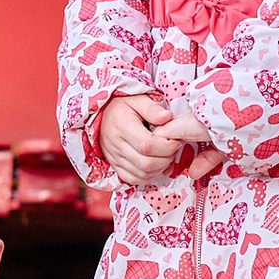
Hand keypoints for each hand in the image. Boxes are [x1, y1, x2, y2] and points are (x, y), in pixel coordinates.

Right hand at [96, 92, 219, 187]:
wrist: (102, 114)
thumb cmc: (122, 105)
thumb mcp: (137, 98)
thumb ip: (152, 108)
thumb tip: (168, 118)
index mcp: (122, 126)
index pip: (147, 145)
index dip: (167, 146)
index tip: (176, 139)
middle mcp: (116, 145)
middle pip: (146, 163)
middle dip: (167, 158)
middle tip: (173, 147)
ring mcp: (114, 158)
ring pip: (142, 174)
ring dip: (160, 168)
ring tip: (165, 154)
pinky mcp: (115, 166)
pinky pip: (134, 179)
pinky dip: (149, 175)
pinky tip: (155, 164)